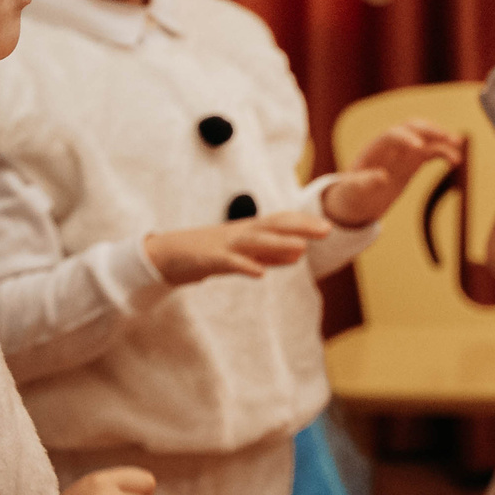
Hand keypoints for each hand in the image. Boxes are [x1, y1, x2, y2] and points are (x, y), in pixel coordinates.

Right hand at [145, 211, 329, 283]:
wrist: (165, 255)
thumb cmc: (208, 252)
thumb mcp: (245, 252)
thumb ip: (272, 253)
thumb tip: (300, 253)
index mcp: (249, 230)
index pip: (280, 222)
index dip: (303, 223)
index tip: (329, 228)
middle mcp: (239, 233)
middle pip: (273, 226)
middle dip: (300, 227)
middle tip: (326, 230)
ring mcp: (224, 244)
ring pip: (254, 242)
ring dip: (279, 244)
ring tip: (302, 249)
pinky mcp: (208, 259)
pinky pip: (228, 262)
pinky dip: (244, 266)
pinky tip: (260, 273)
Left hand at [324, 121, 463, 226]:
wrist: (357, 200)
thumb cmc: (352, 194)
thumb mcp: (354, 192)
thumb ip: (365, 183)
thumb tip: (382, 177)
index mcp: (375, 149)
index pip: (392, 135)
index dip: (406, 139)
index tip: (419, 148)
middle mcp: (391, 146)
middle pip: (412, 128)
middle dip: (430, 130)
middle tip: (447, 138)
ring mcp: (403, 153)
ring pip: (425, 138)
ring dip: (441, 139)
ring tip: (457, 146)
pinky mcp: (413, 162)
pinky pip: (431, 152)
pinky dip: (444, 153)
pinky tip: (455, 161)